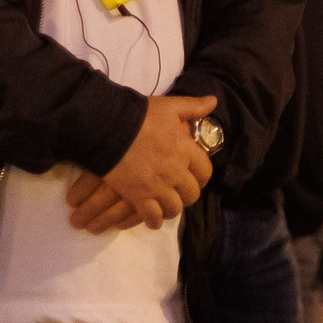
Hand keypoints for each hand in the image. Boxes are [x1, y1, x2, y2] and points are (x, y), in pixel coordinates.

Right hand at [72, 94, 216, 231]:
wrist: (109, 128)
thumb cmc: (141, 116)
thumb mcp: (170, 106)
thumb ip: (193, 107)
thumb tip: (213, 101)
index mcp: (186, 150)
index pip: (205, 171)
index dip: (202, 177)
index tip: (197, 178)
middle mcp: (176, 172)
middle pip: (191, 194)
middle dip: (188, 195)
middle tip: (180, 193)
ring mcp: (158, 187)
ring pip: (174, 208)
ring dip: (172, 209)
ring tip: (167, 206)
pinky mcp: (138, 197)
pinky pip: (152, 217)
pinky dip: (154, 221)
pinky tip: (152, 219)